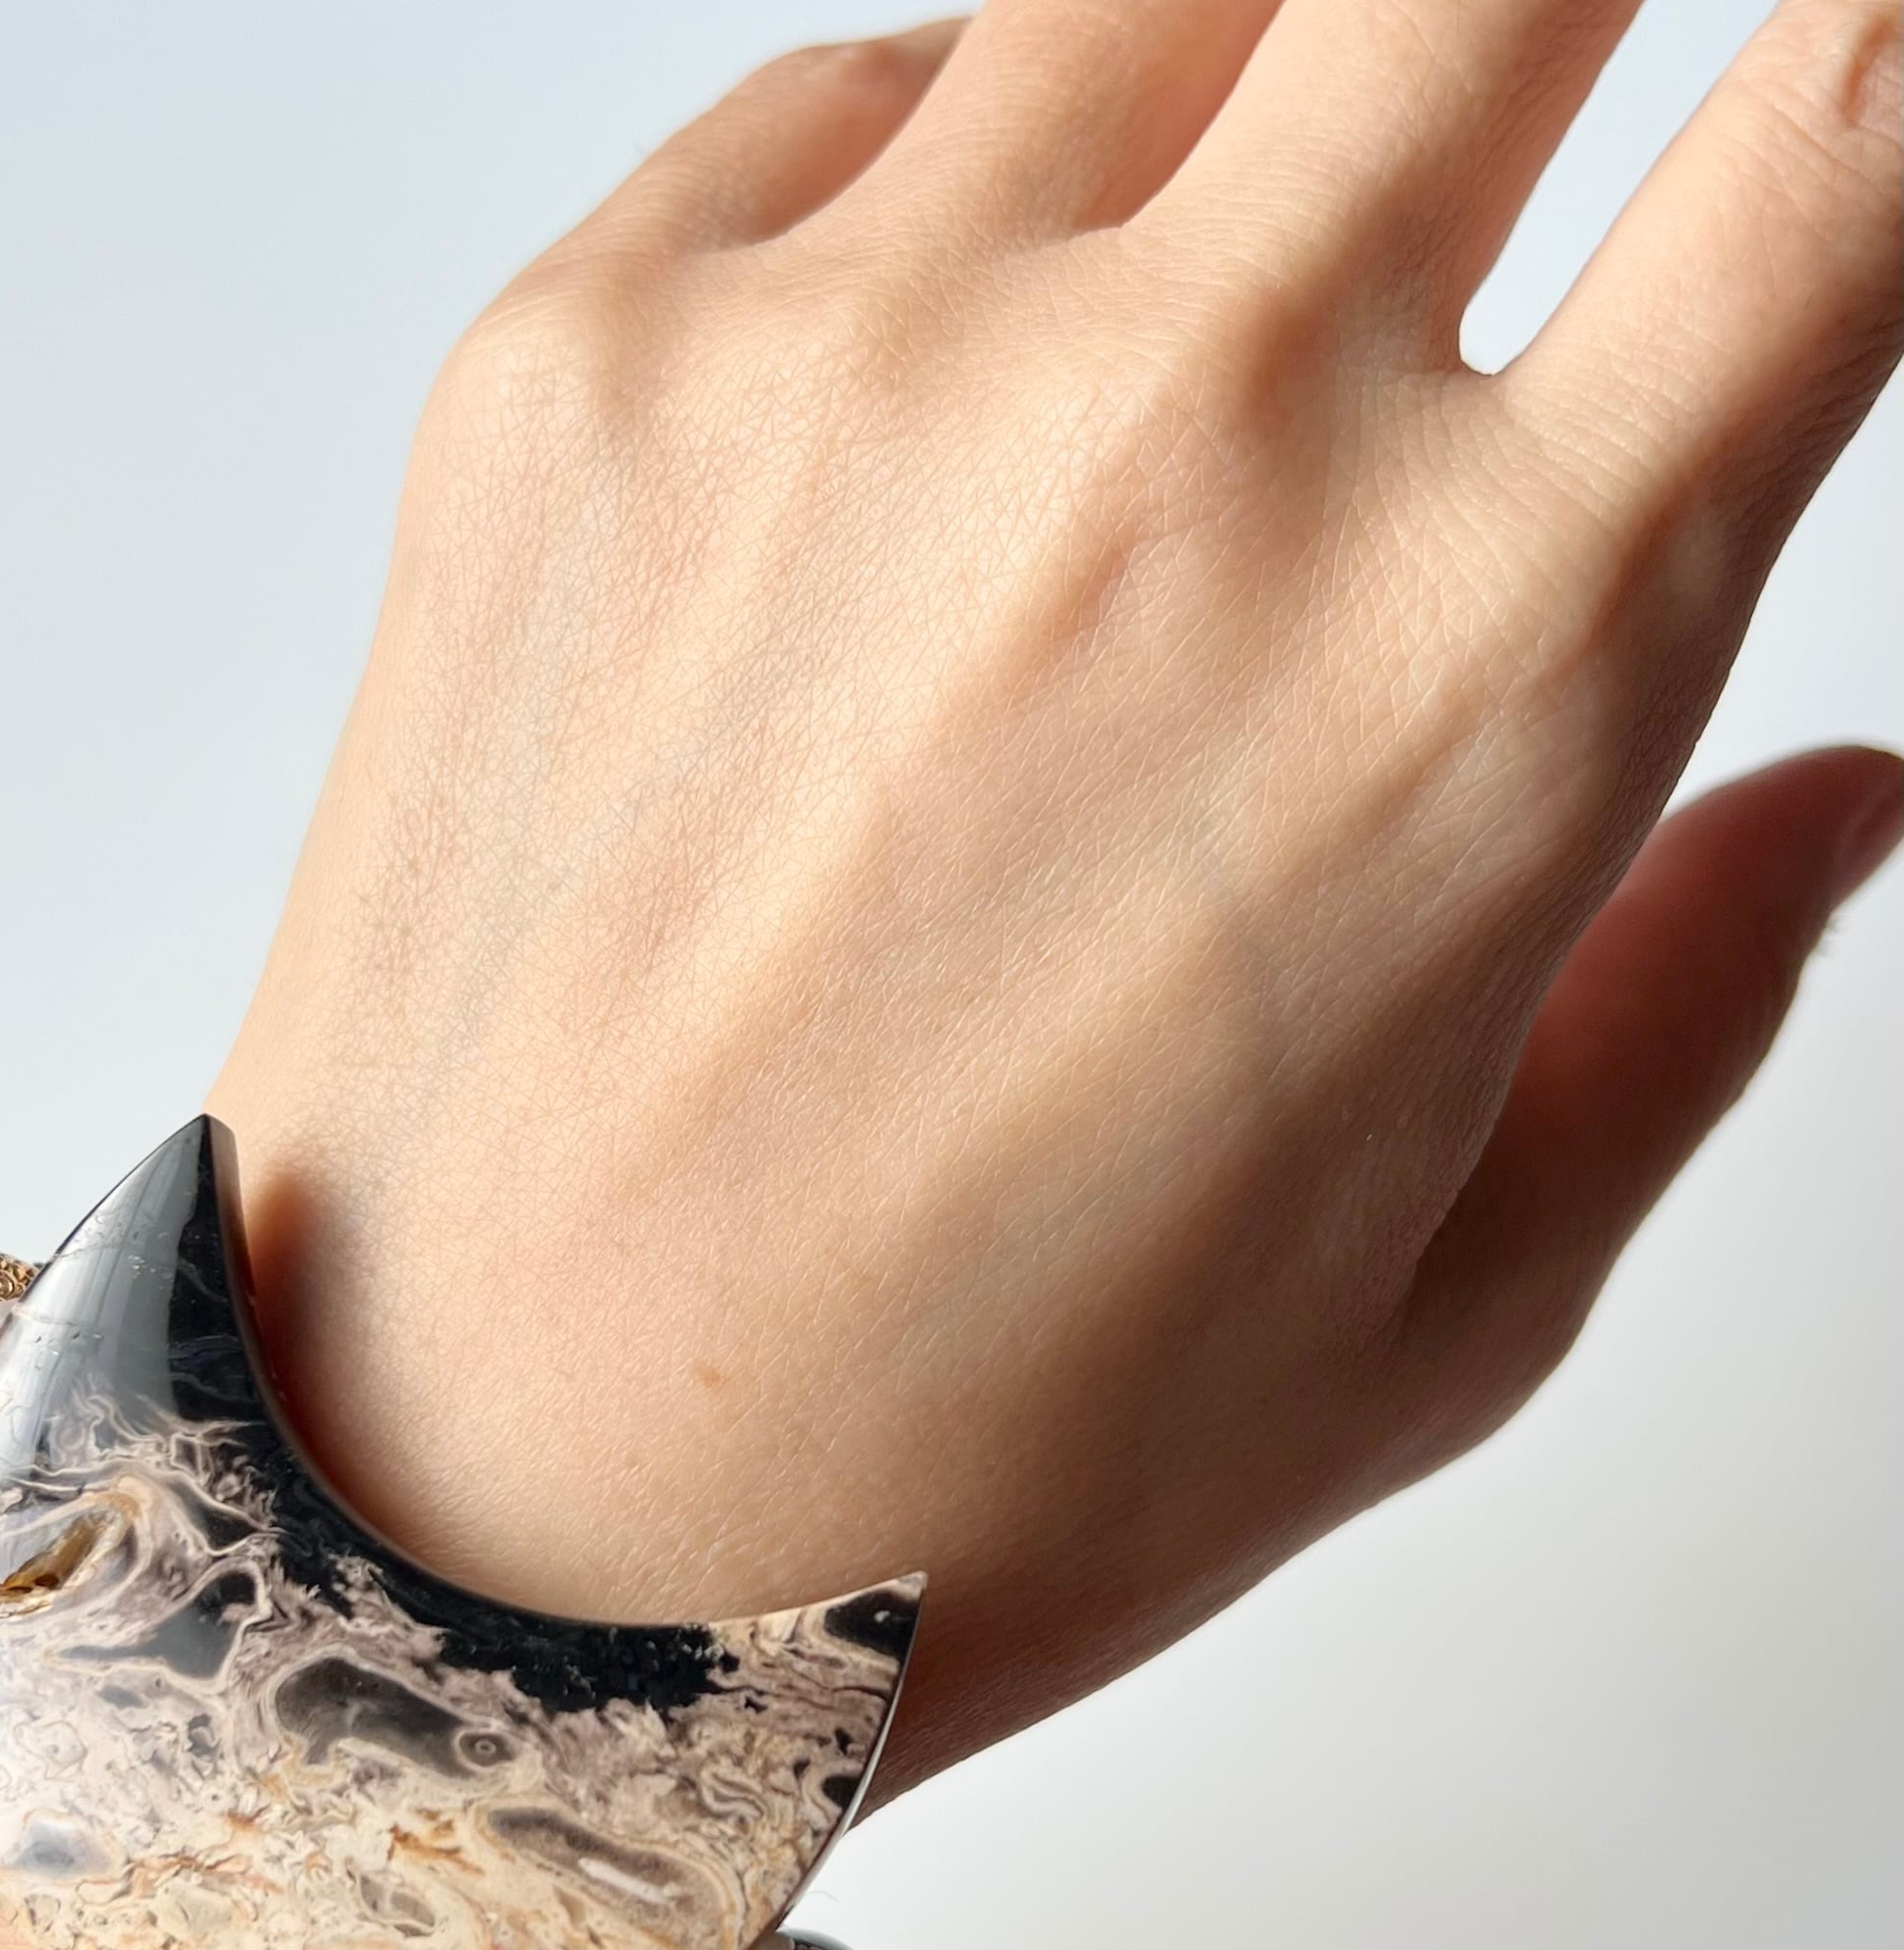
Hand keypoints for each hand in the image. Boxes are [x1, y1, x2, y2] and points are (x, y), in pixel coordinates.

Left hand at [210, 2, 1900, 1791]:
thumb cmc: (939, 1472)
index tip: (1815, 113)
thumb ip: (1679, 1008)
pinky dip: (945, 178)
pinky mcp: (572, 369)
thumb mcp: (1423, 1321)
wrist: (474, 1509)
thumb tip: (1837, 803)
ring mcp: (839, 365)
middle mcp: (1174, 445)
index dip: (1864, 73)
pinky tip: (922, 404)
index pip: (1841, 134)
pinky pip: (845, 104)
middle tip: (1484, 164)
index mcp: (1475, 674)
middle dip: (1541, 23)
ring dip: (1247, 82)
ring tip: (1196, 297)